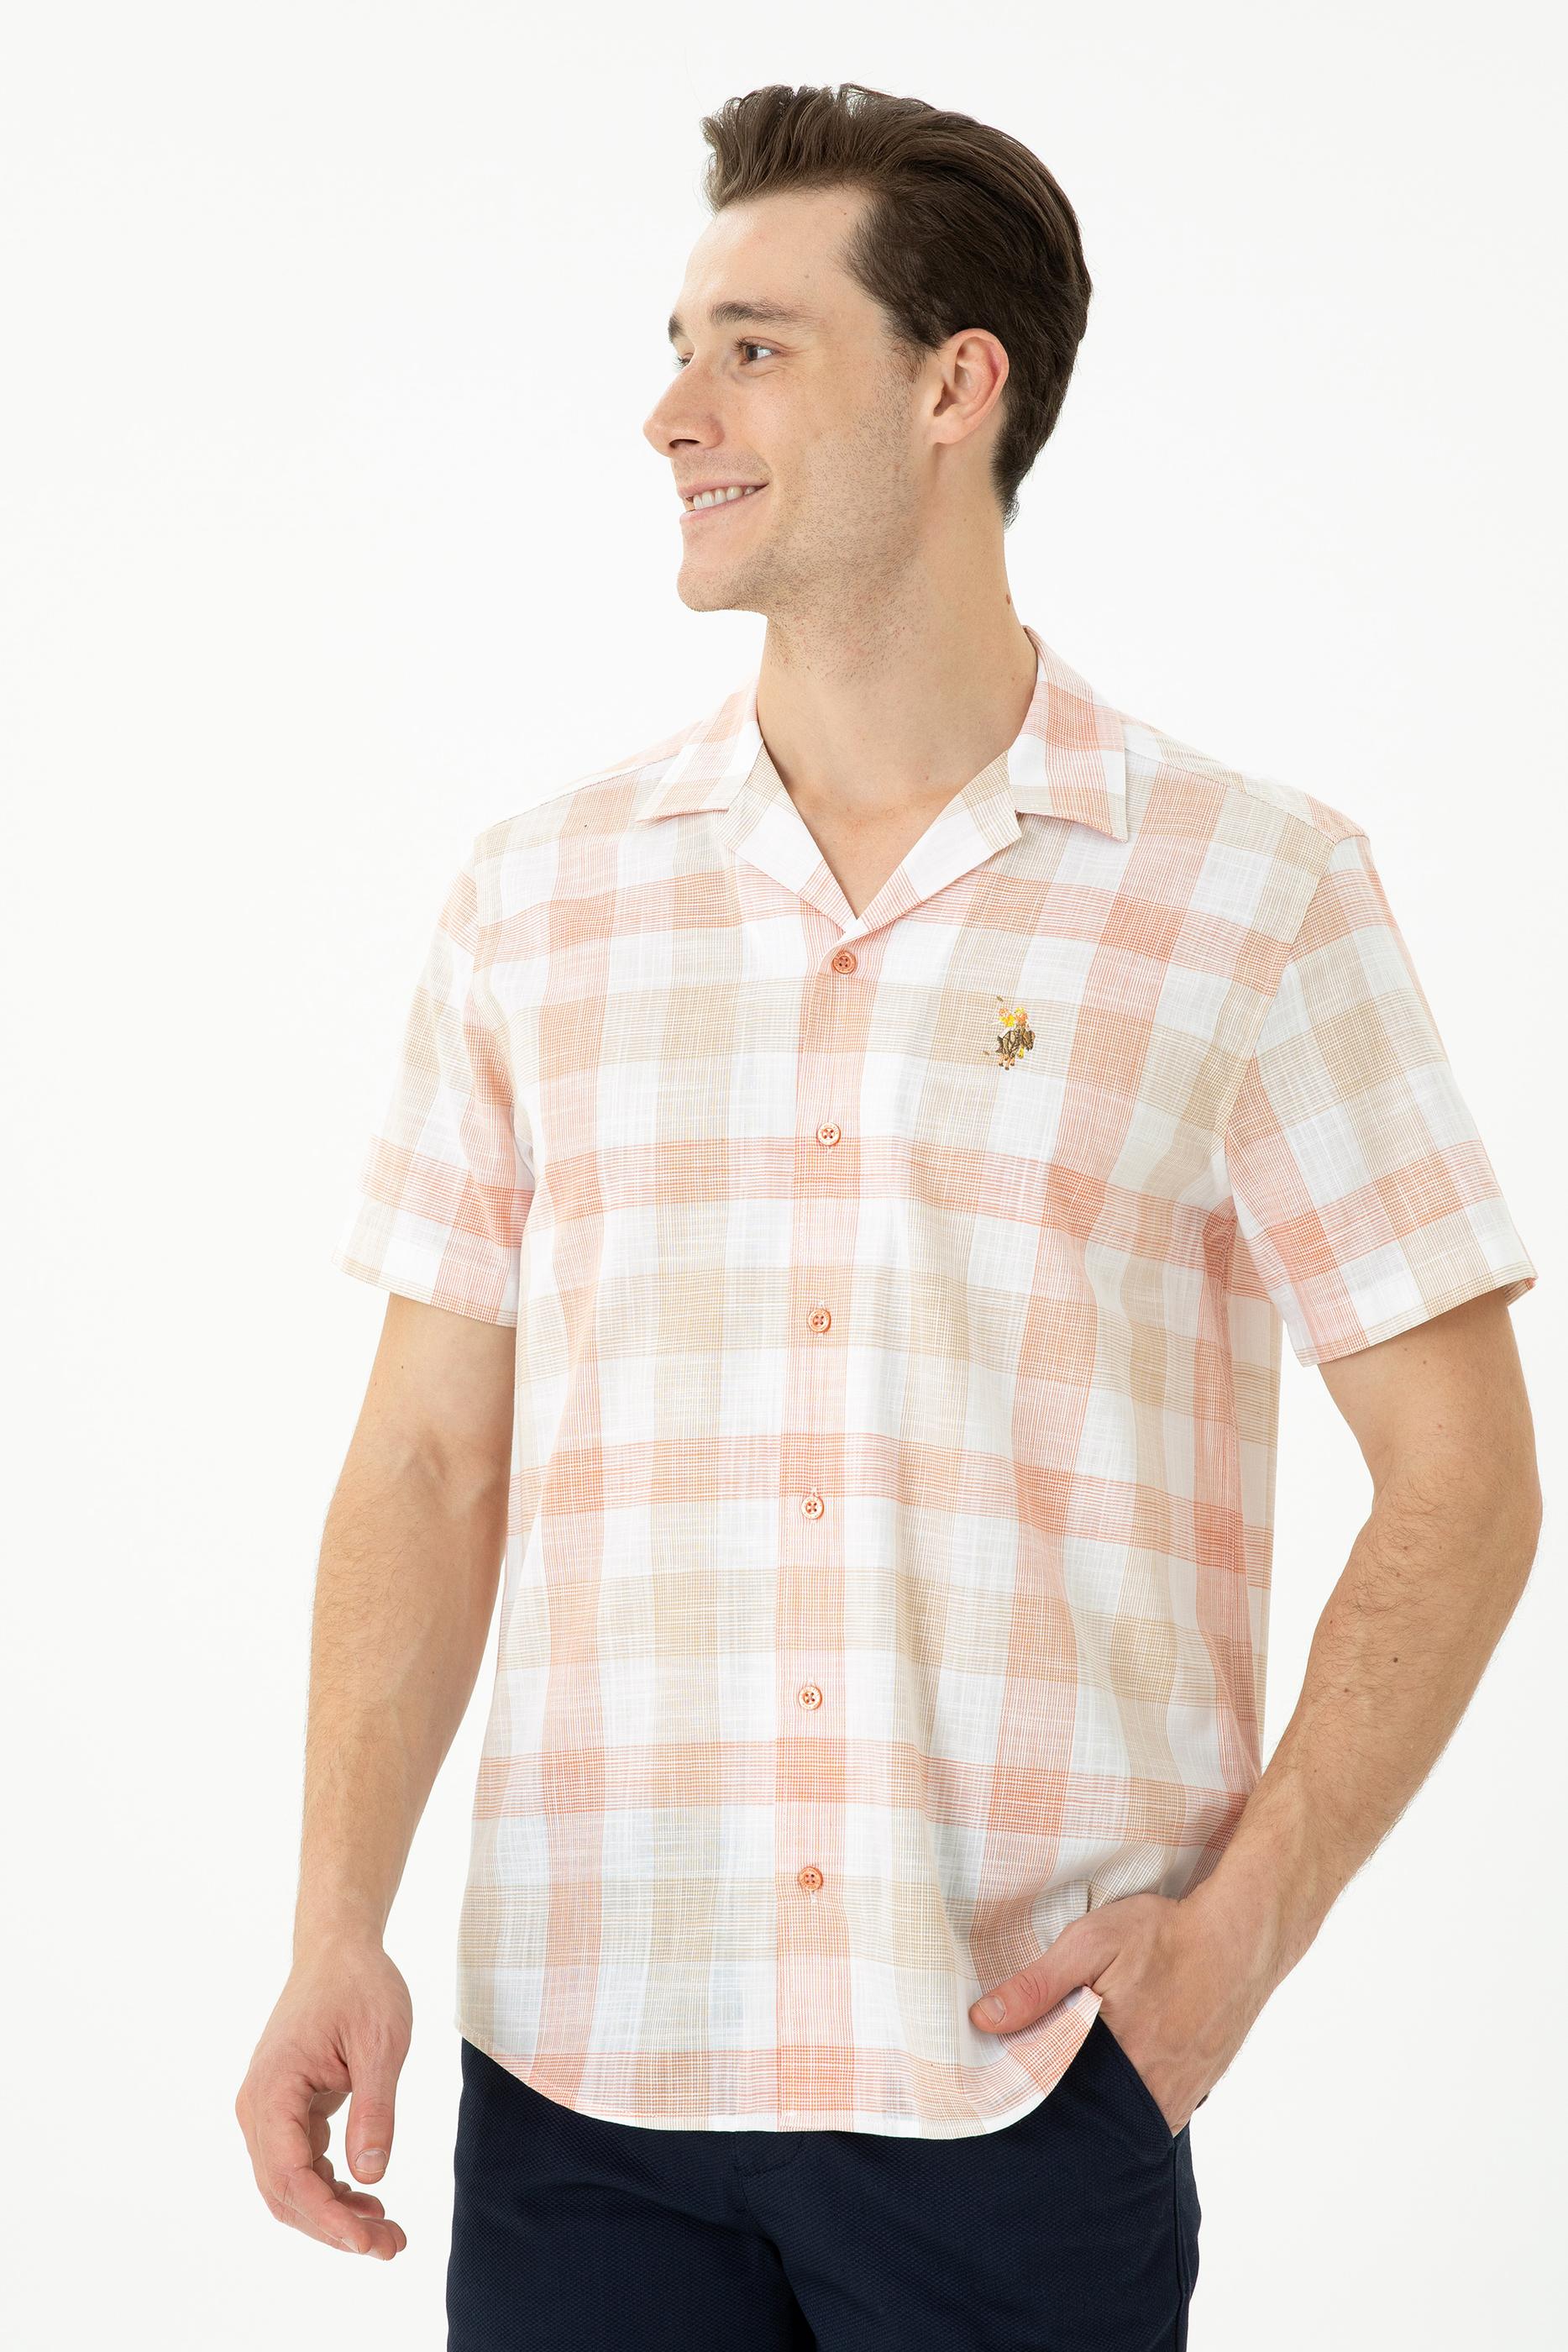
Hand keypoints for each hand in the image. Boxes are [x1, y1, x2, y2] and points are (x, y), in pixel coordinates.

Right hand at [235, 1939, 412, 2258]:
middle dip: (334, 2227)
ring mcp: (267, 2110)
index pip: (288, 2173)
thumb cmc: (361, 1986)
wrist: (338, 1949)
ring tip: (388, 2233)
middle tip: (392, 2246)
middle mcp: (258, 2106)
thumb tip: (370, 2176)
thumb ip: (375, 2110)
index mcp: (273, 2088)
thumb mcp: (381, 2044)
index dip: (325, 2216)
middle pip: (284, 2191)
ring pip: (289, 2185)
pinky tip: (368, 2200)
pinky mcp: (285, 2110)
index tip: (366, 2241)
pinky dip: (330, 2189)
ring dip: (332, 2215)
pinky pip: (299, 2165)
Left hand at [968, 1888, 1272, 2133]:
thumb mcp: (1092, 1944)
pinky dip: (1123, 2103)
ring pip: (1116, 2120)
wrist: (1240, 1938)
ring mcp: (1175, 2098)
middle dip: (1055, 2103)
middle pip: (1083, 2115)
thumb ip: (1038, 1985)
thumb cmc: (1165, 1936)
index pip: (1051, 2096)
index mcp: (1116, 2061)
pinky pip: (1146, 2116)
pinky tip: (1110, 2076)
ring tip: (1071, 2077)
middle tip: (1033, 2083)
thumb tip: (983, 2020)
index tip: (996, 2081)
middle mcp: (1148, 2093)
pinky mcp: (1193, 2094)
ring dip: (1090, 2103)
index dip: (1022, 2088)